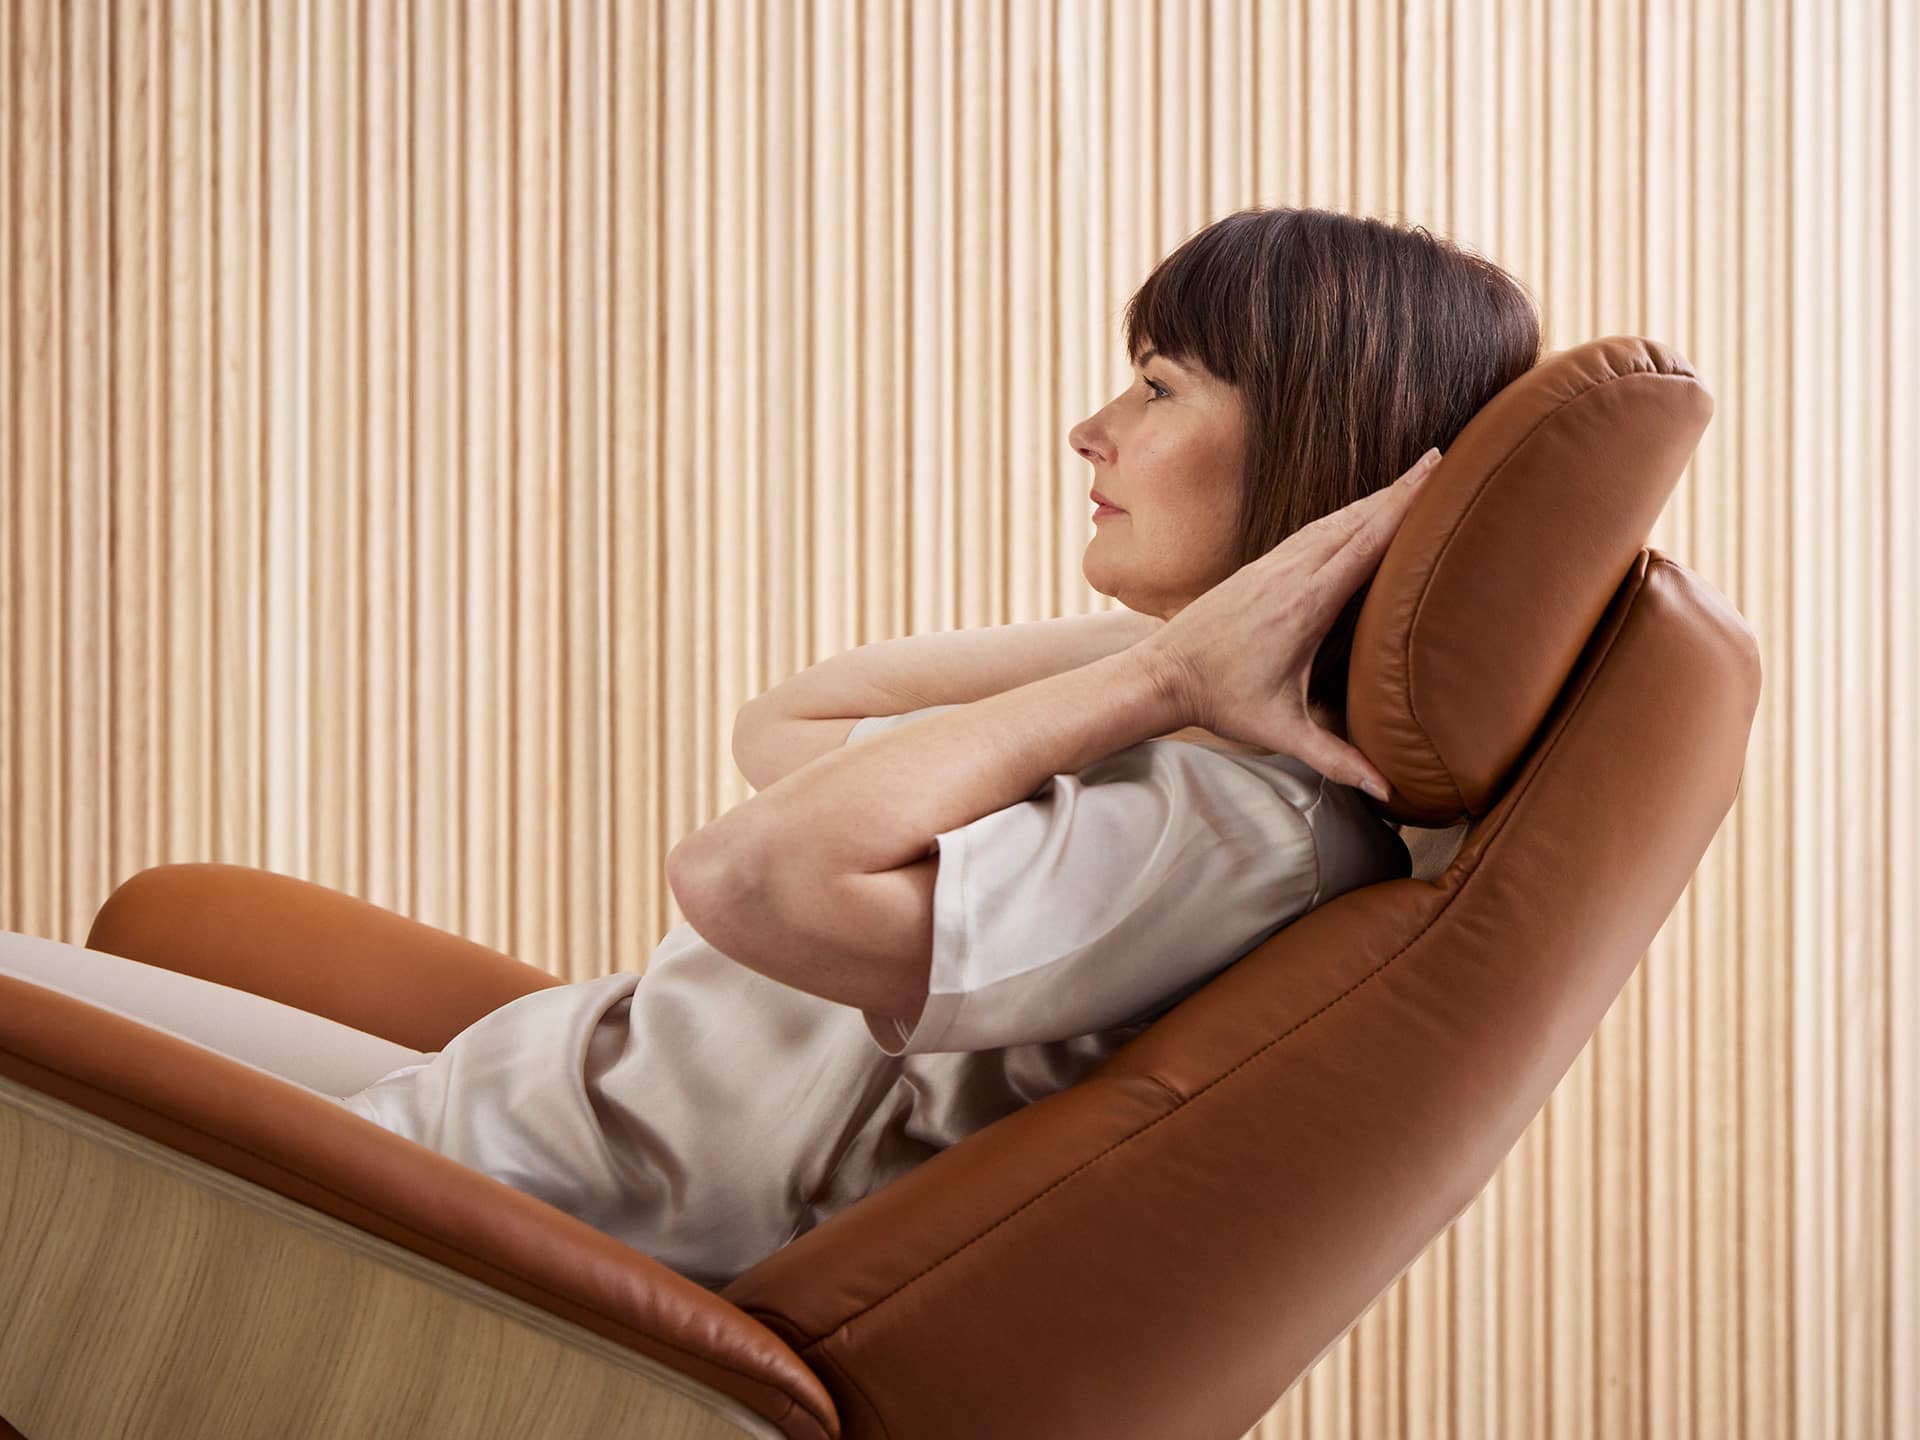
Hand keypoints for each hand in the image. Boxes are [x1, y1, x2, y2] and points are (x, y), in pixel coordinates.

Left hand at [1135, 447, 1441, 799]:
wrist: (1162, 674)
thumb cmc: (1222, 702)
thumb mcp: (1281, 732)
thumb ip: (1336, 759)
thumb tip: (1386, 794)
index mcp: (1305, 603)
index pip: (1365, 543)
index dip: (1403, 507)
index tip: (1436, 474)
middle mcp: (1291, 573)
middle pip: (1356, 519)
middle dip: (1401, 488)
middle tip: (1442, 456)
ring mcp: (1273, 564)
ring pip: (1334, 519)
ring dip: (1374, 497)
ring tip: (1414, 476)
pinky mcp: (1260, 566)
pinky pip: (1312, 530)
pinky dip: (1344, 514)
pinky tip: (1359, 510)